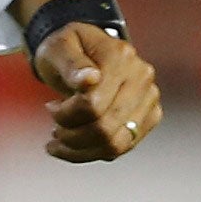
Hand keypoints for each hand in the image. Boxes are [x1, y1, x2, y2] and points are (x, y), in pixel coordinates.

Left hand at [33, 21, 161, 161]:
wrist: (84, 50)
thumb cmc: (67, 49)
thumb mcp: (58, 48)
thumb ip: (72, 64)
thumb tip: (90, 79)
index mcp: (120, 55)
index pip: (93, 104)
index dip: (66, 114)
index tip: (50, 107)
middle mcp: (141, 76)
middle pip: (105, 128)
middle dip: (72, 135)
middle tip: (55, 129)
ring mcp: (149, 97)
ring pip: (116, 144)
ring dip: (81, 149)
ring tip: (61, 140)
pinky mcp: (150, 116)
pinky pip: (123, 147)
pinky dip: (93, 153)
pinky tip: (74, 146)